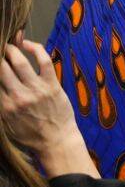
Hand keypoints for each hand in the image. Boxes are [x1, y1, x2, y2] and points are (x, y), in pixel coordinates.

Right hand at [0, 36, 95, 177]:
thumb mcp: (6, 124)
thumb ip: (0, 105)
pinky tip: (26, 44)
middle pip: (1, 68)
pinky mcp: (52, 85)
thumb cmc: (30, 135)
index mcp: (5, 106)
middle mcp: (18, 96)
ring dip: (11, 49)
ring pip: (19, 62)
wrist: (57, 141)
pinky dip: (35, 48)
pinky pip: (44, 61)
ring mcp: (36, 89)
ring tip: (8, 45)